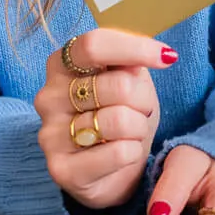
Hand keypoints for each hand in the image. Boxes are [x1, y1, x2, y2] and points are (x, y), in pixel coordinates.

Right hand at [34, 29, 171, 208]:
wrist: (111, 168)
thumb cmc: (120, 113)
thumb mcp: (130, 79)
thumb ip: (132, 61)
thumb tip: (157, 54)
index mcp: (62, 65)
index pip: (94, 45)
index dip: (134, 48)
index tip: (165, 57)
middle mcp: (49, 96)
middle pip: (118, 85)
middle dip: (144, 99)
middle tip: (141, 110)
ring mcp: (50, 134)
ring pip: (119, 120)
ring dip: (139, 128)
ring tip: (131, 133)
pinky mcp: (61, 169)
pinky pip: (119, 153)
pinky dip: (133, 153)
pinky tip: (123, 155)